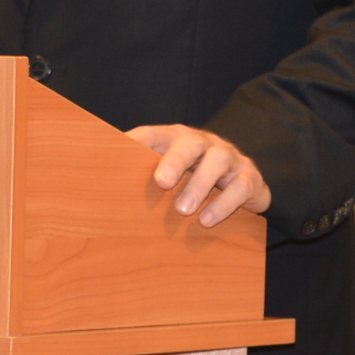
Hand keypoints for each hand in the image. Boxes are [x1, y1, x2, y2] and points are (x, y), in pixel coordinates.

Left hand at [126, 124, 273, 228]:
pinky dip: (224, 204)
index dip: (138, 140)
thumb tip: (105, 187)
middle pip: (189, 143)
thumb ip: (142, 176)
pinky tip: (207, 220)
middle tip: (161, 182)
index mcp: (176, 139)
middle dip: (175, 160)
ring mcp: (229, 158)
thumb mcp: (169, 174)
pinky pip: (240, 187)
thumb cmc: (194, 179)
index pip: (154, 134)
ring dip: (200, 184)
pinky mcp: (248, 178)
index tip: (123, 150)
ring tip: (183, 210)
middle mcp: (203, 143)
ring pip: (217, 160)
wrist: (243, 181)